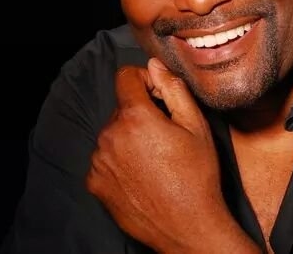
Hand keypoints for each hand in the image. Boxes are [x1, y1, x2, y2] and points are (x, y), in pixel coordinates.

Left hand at [86, 58, 258, 252]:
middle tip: (167, 135)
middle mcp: (109, 136)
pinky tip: (144, 175)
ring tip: (157, 159)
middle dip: (141, 113)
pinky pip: (105, 158)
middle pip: (121, 108)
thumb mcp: (196, 126)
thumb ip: (174, 89)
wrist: (187, 226)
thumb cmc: (197, 176)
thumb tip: (155, 65)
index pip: (125, 77)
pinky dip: (120, 160)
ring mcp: (99, 162)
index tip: (160, 96)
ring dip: (130, 137)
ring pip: (113, 134)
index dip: (145, 80)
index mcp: (135, 118)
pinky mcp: (95, 183)